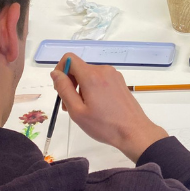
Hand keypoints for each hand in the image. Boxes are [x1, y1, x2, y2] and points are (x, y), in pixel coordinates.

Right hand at [50, 54, 167, 161]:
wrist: (134, 131)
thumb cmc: (104, 125)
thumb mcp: (77, 111)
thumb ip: (64, 89)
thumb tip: (55, 73)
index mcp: (92, 75)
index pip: (69, 58)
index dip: (61, 70)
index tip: (61, 89)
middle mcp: (103, 70)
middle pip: (79, 68)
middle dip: (70, 84)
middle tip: (70, 106)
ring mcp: (114, 75)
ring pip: (89, 75)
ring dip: (81, 88)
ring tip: (84, 110)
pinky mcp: (120, 81)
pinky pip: (100, 79)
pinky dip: (92, 89)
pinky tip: (96, 107)